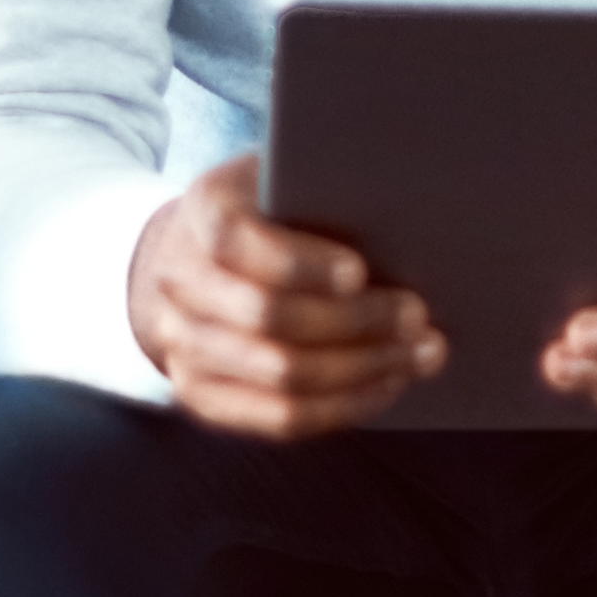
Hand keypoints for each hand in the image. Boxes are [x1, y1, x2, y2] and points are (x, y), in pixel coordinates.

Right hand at [131, 157, 441, 440]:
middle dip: (353, 321)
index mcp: (202, 210)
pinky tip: (385, 385)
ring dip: (361, 370)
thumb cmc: (270, 210)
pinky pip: (279, 418)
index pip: (236, 239)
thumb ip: (325, 191)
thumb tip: (405, 218)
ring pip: (279, 376)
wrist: (199, 255)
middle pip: (266, 316)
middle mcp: (178, 280)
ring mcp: (182, 343)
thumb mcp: (288, 178)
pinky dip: (342, 407)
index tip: (358, 271)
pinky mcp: (201, 394)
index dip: (298, 262)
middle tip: (416, 316)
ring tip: (418, 354)